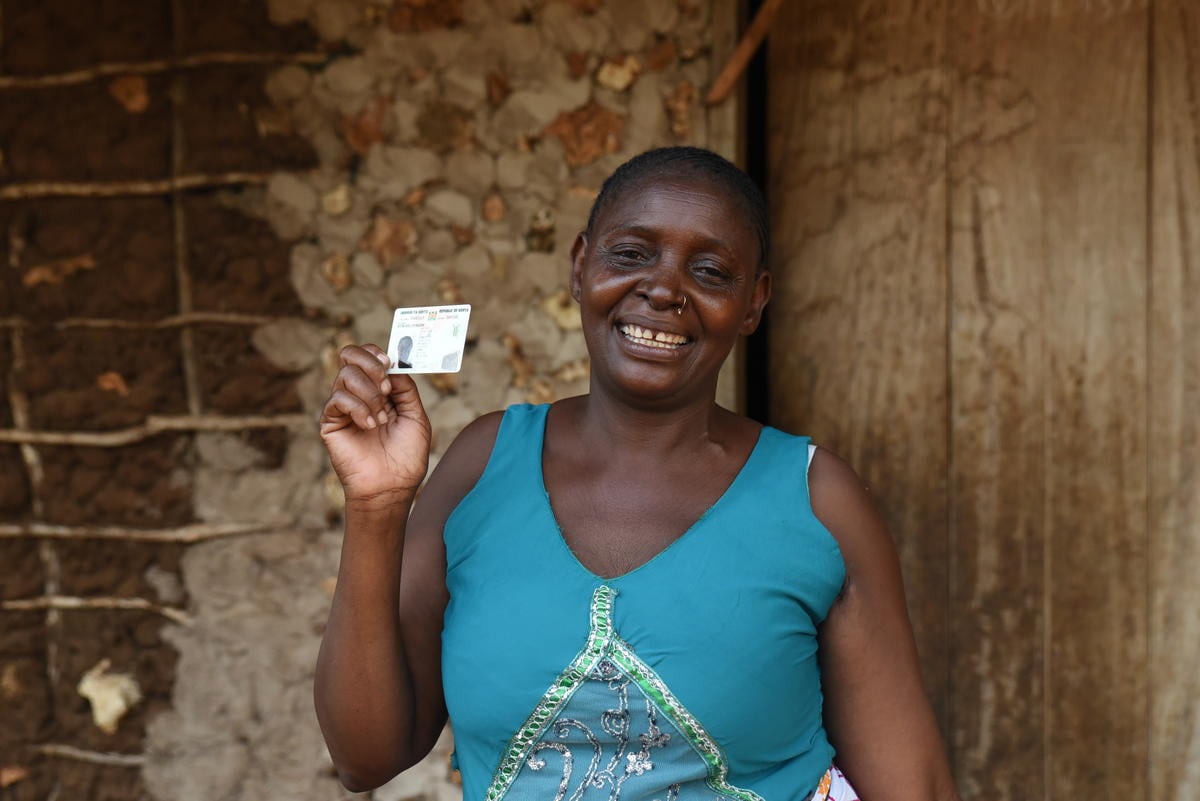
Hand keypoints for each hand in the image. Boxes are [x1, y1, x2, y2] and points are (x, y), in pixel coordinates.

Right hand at [319, 344, 431, 505]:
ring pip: (346, 376)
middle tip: (385, 386)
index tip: (388, 361)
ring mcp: (344, 407)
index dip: (375, 352)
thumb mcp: (416, 416)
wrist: (392, 486)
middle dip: (370, 364)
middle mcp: (359, 394)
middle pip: (349, 356)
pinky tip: (370, 425)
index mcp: (379, 390)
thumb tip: (393, 366)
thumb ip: (406, 388)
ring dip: (369, 394)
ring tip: (382, 418)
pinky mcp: (331, 422)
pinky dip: (358, 408)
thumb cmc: (406, 456)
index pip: (368, 356)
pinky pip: (338, 399)